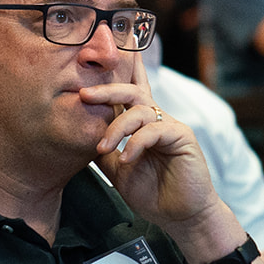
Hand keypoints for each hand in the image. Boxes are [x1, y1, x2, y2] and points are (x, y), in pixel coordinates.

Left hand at [84, 49, 220, 233]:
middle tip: (84, 94)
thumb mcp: (118, 170)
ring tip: (103, 146)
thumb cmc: (153, 193)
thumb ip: (105, 151)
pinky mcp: (182, 137)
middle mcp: (156, 119)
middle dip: (107, 89)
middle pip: (132, 91)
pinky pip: (154, 130)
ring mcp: (170, 126)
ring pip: (140, 109)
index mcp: (142, 124)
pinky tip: (127, 159)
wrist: (180, 217)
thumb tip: (81, 135)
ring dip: (116, 127)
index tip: (108, 46)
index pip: (130, 91)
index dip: (122, 69)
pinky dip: (136, 143)